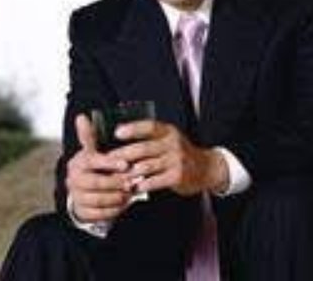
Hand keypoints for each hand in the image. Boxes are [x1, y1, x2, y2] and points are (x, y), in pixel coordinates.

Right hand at [66, 114, 131, 221]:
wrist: (82, 189)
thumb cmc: (93, 166)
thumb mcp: (92, 149)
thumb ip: (89, 135)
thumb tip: (81, 116)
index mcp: (79, 162)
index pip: (92, 161)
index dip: (109, 163)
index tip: (125, 164)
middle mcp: (74, 180)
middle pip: (96, 183)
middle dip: (116, 183)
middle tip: (131, 182)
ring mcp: (76, 197)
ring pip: (98, 199)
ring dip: (116, 197)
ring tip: (129, 192)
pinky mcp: (81, 212)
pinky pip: (99, 214)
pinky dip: (113, 209)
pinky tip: (122, 203)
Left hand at [110, 120, 228, 195]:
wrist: (205, 168)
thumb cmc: (179, 153)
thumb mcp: (169, 139)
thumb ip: (150, 139)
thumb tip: (120, 140)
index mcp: (168, 131)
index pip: (149, 126)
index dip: (133, 129)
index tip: (117, 133)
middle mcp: (173, 143)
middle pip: (144, 148)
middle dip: (123, 155)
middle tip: (108, 161)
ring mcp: (176, 160)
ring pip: (147, 166)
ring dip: (130, 173)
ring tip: (117, 176)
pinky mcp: (177, 176)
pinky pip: (155, 181)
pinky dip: (142, 184)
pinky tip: (134, 187)